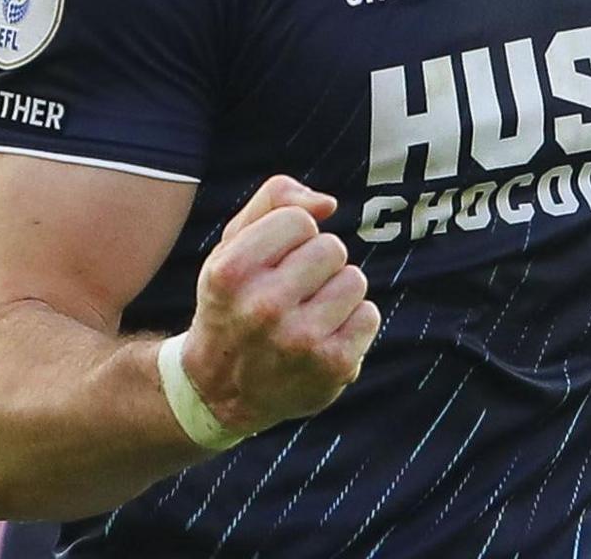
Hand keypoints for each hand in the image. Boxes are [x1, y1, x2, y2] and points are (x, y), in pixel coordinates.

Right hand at [181, 175, 380, 433]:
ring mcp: (301, 340)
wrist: (220, 390)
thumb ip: (273, 200)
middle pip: (332, 248)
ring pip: (354, 279)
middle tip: (291, 292)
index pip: (299, 220)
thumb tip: (328, 203)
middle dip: (317, 264)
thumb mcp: (232, 245)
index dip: (292, 236)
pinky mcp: (334, 365)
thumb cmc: (234, 302)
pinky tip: (322, 337)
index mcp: (231, 272)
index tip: (272, 262)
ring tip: (306, 314)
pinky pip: (369, 314)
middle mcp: (263, 307)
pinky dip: (352, 322)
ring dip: (337, 292)